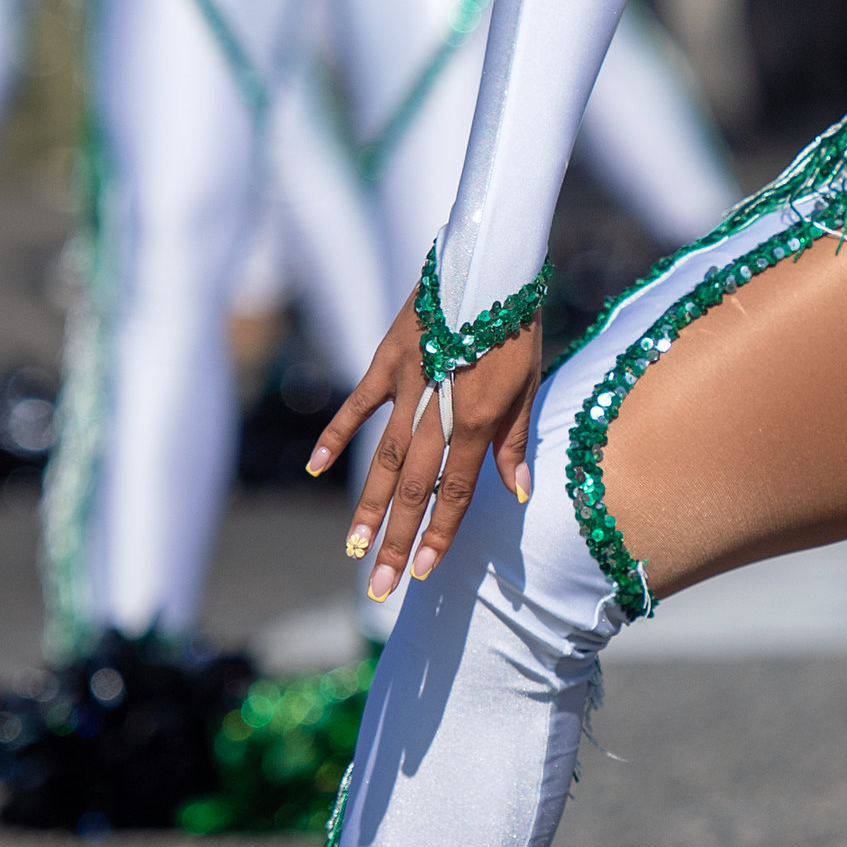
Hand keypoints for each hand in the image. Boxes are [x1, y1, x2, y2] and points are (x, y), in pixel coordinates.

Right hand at [317, 297, 543, 603]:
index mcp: (478, 419)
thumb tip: (517, 492)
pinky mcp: (388, 357)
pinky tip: (316, 467)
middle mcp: (439, 408)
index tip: (423, 574)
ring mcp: (408, 383)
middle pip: (413, 486)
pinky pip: (358, 403)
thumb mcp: (531, 383)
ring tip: (355, 548)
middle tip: (382, 585)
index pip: (456, 491)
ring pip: (383, 456)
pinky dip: (336, 433)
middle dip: (398, 539)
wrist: (492, 262)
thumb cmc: (518, 324)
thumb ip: (517, 440)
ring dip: (369, 505)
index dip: (440, 535)